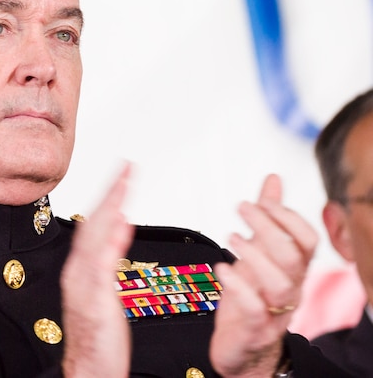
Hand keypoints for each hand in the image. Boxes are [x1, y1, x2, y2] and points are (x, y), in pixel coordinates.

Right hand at [60, 163, 134, 377]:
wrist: (89, 369)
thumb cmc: (100, 338)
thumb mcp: (106, 290)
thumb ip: (111, 256)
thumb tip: (121, 226)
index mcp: (82, 267)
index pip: (96, 223)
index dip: (110, 197)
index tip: (124, 174)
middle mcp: (78, 270)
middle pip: (94, 223)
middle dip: (111, 193)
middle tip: (127, 167)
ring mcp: (83, 283)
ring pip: (96, 237)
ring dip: (111, 207)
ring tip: (125, 183)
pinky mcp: (95, 299)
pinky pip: (102, 265)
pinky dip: (111, 242)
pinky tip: (122, 224)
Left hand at [209, 174, 317, 376]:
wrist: (244, 349)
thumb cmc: (251, 297)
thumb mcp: (257, 253)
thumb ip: (266, 218)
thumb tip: (272, 180)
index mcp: (293, 269)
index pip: (307, 240)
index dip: (289, 217)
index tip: (262, 200)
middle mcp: (290, 288)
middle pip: (293, 257)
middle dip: (269, 227)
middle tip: (243, 208)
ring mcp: (276, 311)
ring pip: (280, 283)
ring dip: (254, 255)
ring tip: (231, 236)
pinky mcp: (255, 329)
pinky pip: (255, 309)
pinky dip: (238, 286)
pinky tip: (222, 268)